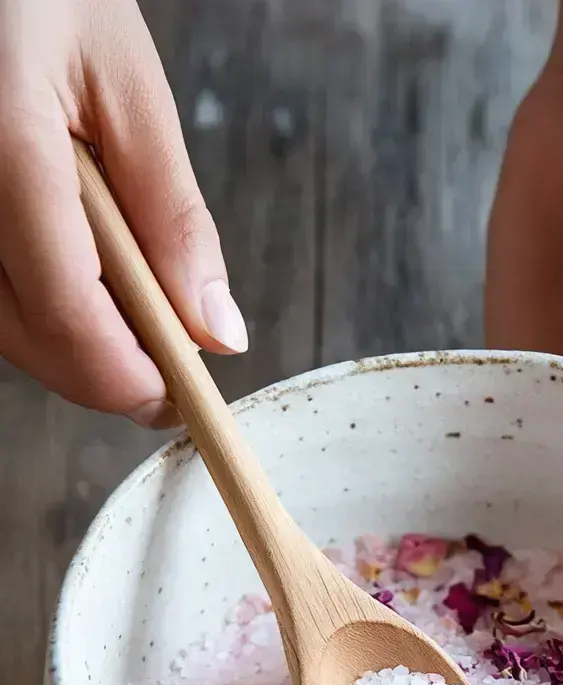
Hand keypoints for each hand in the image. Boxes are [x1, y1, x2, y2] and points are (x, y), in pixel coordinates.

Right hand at [0, 0, 246, 427]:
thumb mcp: (128, 84)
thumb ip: (173, 215)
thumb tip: (214, 328)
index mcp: (7, 148)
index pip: (70, 315)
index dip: (132, 376)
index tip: (184, 394)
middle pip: (32, 340)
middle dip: (108, 371)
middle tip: (171, 361)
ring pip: (7, 330)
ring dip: (76, 344)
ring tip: (133, 304)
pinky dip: (42, 309)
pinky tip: (83, 276)